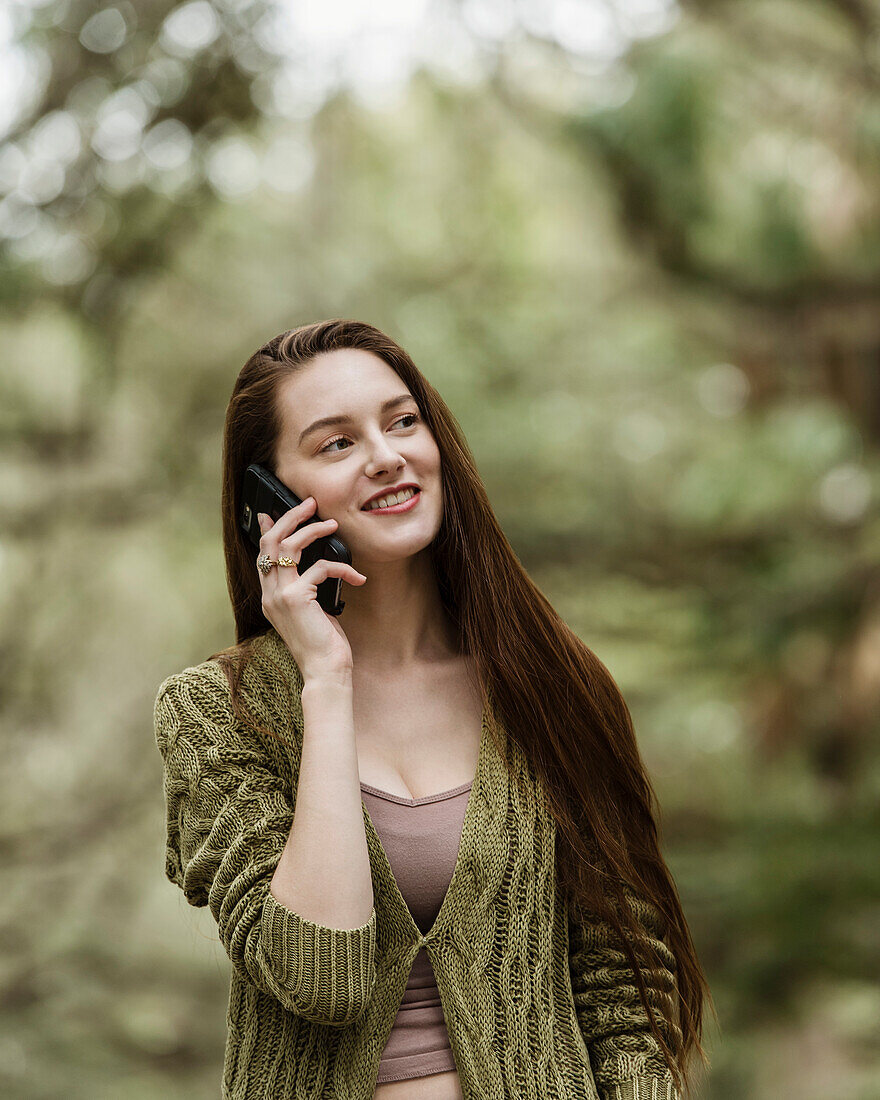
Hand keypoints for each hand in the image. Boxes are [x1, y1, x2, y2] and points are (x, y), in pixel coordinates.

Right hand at [256, 497, 365, 680]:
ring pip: (287, 547)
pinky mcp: (296, 598)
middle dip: (290, 517)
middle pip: (270, 542)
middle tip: (310, 504)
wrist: (325, 672)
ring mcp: (279, 596)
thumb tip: (314, 567)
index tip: (274, 512)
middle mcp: (269, 594)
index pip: (262, 554)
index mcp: (270, 596)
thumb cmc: (323, 644)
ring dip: (311, 530)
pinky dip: (341, 568)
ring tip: (332, 524)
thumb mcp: (312, 610)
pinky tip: (357, 578)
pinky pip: (320, 568)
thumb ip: (307, 588)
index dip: (269, 530)